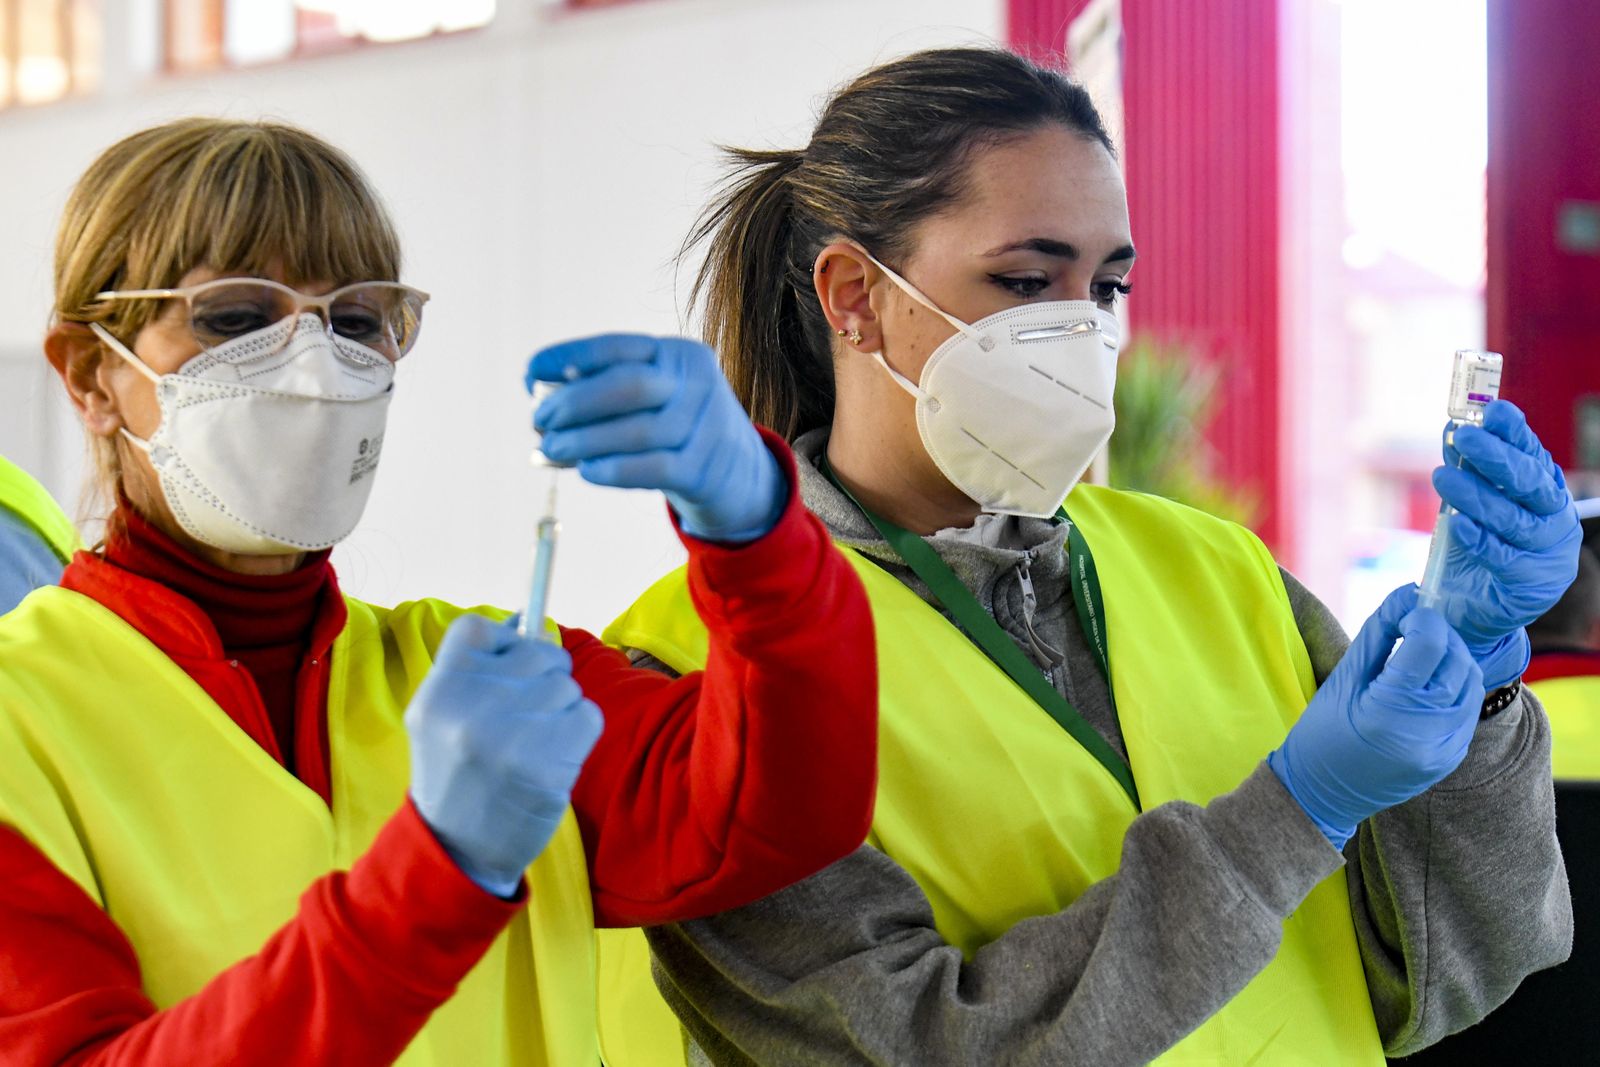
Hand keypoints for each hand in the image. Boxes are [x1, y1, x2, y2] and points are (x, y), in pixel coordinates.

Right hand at [406, 614, 603, 896]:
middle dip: (544, 677)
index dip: (504, 640)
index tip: (509, 665)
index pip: (479, 627)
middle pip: (538, 652)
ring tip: (533, 743)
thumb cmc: (455, 774)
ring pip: (568, 686)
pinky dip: (579, 734)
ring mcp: (513, 735)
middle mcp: (473, 706)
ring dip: (561, 711)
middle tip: (526, 716)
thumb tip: (525, 620)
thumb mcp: (439, 716)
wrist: (456, 849)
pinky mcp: (549, 763)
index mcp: (439, 690)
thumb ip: (475, 669)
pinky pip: (589, 716)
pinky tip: (552, 758)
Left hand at [527, 334, 785, 542]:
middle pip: (628, 385)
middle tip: (539, 420)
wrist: (740, 474)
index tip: (531, 373)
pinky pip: (652, 468)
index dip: (569, 357)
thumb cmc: (677, 430)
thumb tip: (540, 397)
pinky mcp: (704, 469)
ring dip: (584, 441)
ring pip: (637, 431)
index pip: (617, 347)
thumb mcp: (657, 396)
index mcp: (680, 354)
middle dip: (574, 402)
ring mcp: (706, 426)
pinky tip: (586, 470)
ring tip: (552, 448)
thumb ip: (609, 391)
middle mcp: (698, 383)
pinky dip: (612, 469)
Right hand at [1267, 585, 1484, 848]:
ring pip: (1471, 682)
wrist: (1322, 794)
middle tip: (1415, 627)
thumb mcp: (1343, 678)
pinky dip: (1454, 685)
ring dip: (1452, 658)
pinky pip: (1467, 708)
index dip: (1424, 617)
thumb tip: (1407, 592)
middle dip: (1441, 635)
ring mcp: (1444, 748)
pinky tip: (1428, 683)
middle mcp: (1425, 731)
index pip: (1430, 644)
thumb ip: (1378, 633)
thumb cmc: (1321, 732)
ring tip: (1422, 655)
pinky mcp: (1452, 756)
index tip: (1407, 612)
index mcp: (1390, 710)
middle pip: (1456, 660)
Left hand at [1433, 400, 1581, 686]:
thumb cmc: (1475, 546)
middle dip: (1495, 457)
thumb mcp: (1470, 502)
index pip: (1533, 455)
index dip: (1515, 432)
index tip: (1494, 409)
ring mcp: (1548, 552)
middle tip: (1464, 437)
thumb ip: (1466, 469)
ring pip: (1513, 518)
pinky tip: (1457, 523)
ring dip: (1475, 495)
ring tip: (1442, 477)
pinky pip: (1503, 557)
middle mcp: (1554, 517)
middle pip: (1529, 483)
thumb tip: (1453, 428)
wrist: (1473, 607)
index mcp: (1544, 491)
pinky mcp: (1531, 584)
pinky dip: (1478, 538)